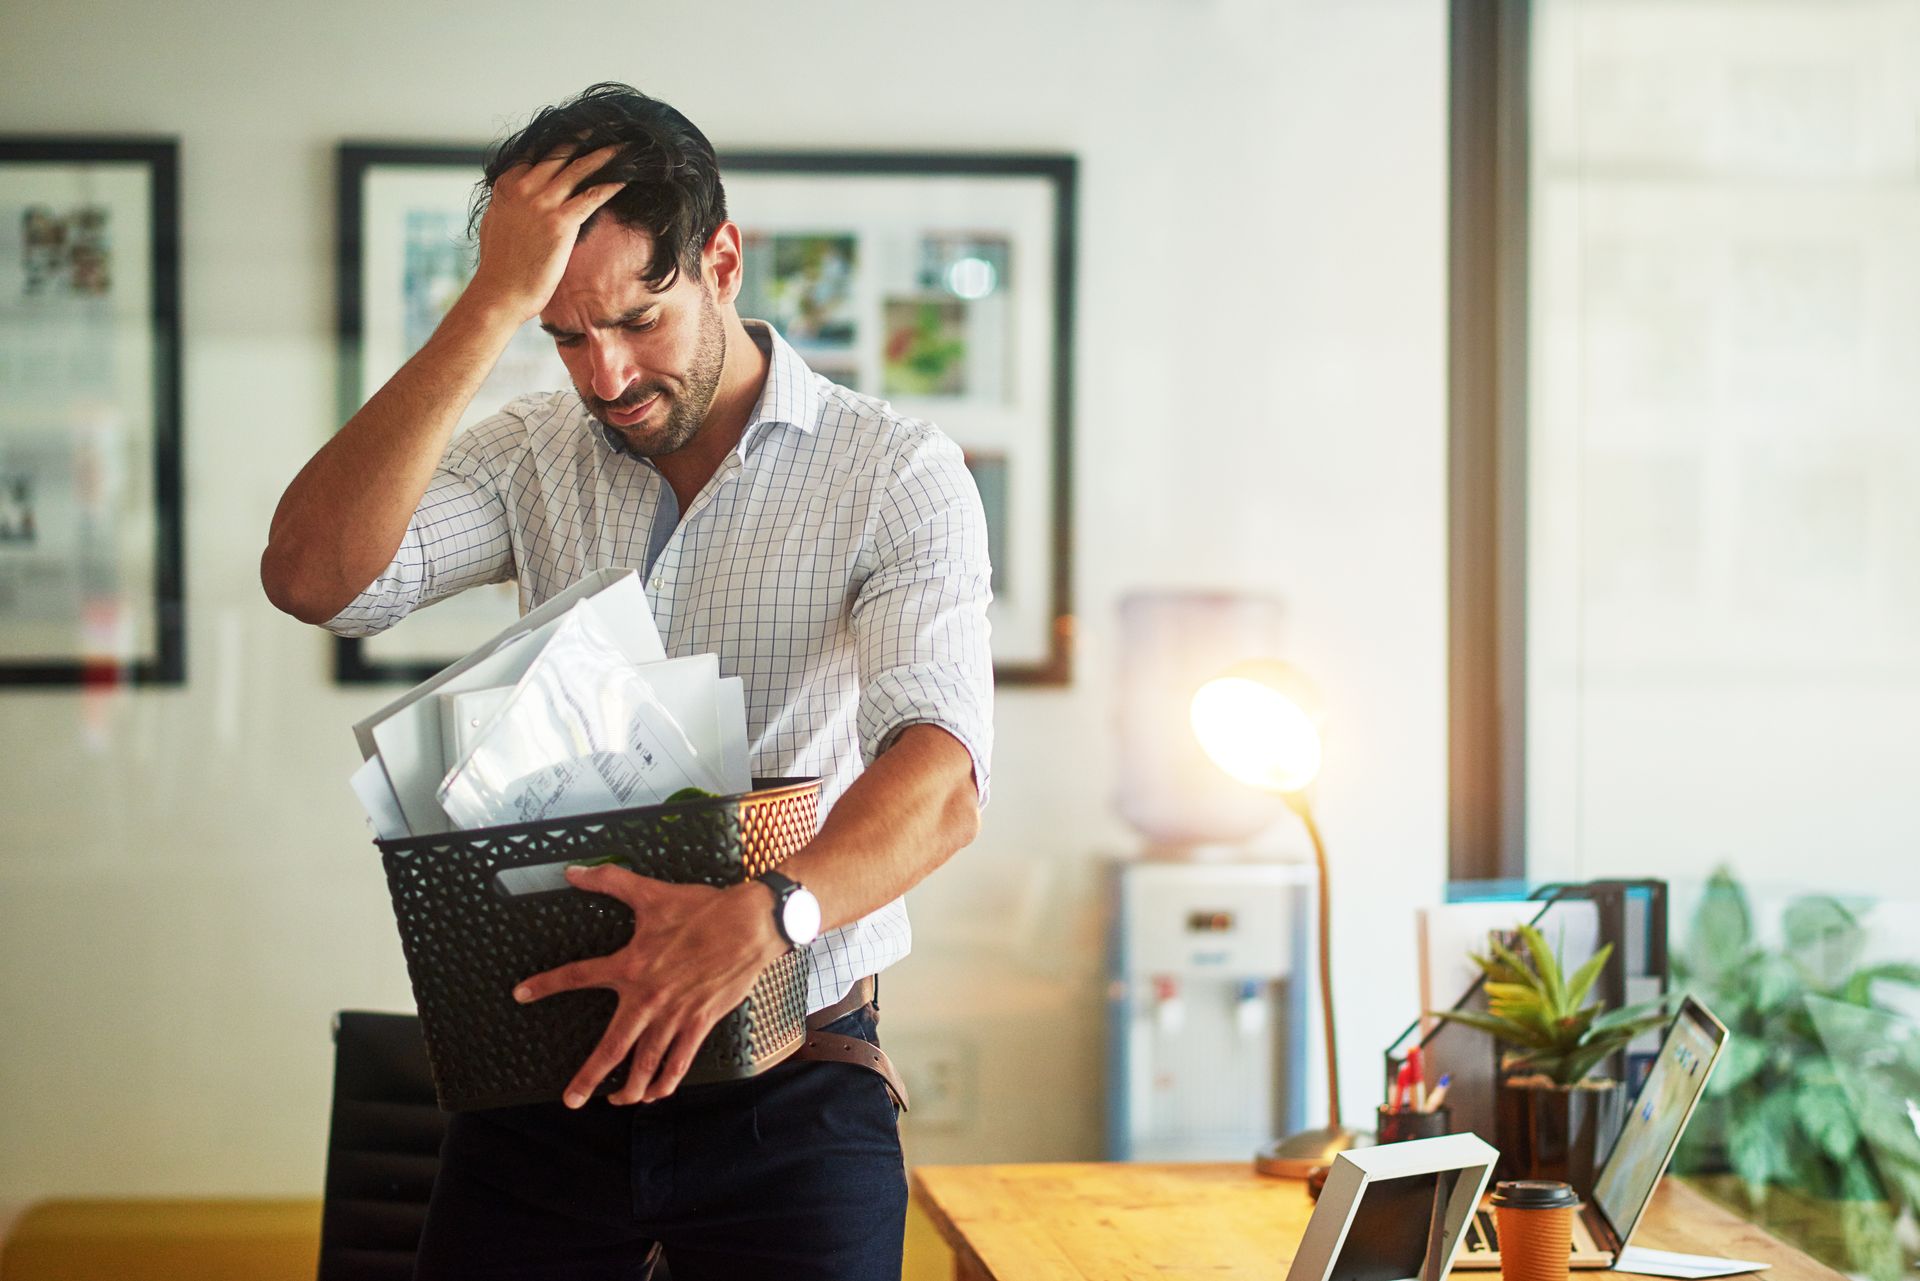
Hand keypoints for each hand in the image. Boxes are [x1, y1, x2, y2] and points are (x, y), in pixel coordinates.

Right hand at [467, 144, 624, 322]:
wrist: (500, 292)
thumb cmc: (499, 265)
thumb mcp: (496, 221)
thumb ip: (508, 201)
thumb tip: (515, 193)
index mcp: (506, 184)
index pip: (537, 152)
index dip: (561, 142)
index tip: (581, 134)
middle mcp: (523, 187)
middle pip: (560, 154)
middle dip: (586, 139)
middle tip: (608, 129)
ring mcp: (541, 203)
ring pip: (579, 169)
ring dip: (605, 156)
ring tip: (624, 148)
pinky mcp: (559, 222)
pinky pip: (591, 196)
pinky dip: (611, 184)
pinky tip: (626, 178)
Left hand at [513, 864, 787, 1107]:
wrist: (749, 924)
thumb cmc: (702, 909)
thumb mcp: (651, 892)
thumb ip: (609, 880)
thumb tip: (574, 871)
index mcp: (631, 966)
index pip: (579, 976)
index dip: (546, 984)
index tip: (521, 994)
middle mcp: (648, 998)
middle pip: (612, 1048)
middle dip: (589, 1078)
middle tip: (571, 1100)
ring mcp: (675, 1015)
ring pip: (646, 1063)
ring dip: (630, 1089)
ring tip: (615, 1102)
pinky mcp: (700, 1022)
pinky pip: (680, 1061)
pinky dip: (667, 1082)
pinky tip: (657, 1093)